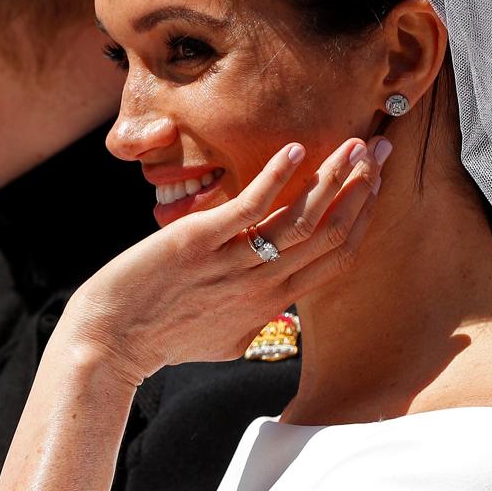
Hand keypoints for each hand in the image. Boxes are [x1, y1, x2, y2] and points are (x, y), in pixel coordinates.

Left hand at [60, 136, 390, 385]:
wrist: (110, 345)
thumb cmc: (165, 338)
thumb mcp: (226, 337)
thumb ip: (257, 316)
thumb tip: (277, 304)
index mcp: (272, 302)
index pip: (336, 258)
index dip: (362, 218)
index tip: (375, 185)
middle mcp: (263, 285)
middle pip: (330, 233)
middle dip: (362, 189)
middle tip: (382, 152)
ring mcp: (233, 264)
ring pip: (301, 220)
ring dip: (333, 179)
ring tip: (355, 145)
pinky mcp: (199, 243)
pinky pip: (249, 208)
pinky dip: (276, 177)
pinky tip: (294, 149)